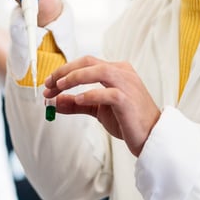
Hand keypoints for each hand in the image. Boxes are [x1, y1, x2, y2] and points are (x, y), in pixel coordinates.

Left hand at [43, 56, 160, 156]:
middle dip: (64, 71)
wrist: (151, 137)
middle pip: (88, 62)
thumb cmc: (128, 121)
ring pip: (97, 71)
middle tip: (49, 84)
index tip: (48, 84)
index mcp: (116, 70)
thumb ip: (78, 105)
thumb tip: (56, 102)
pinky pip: (107, 92)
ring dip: (74, 77)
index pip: (85, 63)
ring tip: (59, 87)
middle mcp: (122, 72)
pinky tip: (78, 100)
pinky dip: (90, 94)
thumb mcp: (98, 111)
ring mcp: (126, 84)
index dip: (64, 71)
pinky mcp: (127, 100)